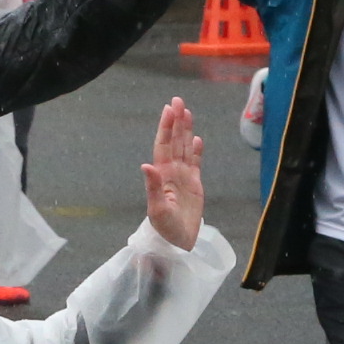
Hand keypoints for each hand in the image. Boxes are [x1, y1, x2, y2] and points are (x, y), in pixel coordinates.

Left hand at [142, 96, 202, 249]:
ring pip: (184, 148)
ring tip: (186, 112)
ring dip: (185, 130)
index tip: (169, 109)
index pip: (163, 146)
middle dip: (175, 121)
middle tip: (177, 100)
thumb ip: (152, 187)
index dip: (166, 127)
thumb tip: (146, 165)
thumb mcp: (157, 209)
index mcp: (162, 175)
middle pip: (174, 141)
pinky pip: (196, 163)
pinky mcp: (194, 186)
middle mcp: (171, 172)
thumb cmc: (164, 229)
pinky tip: (197, 139)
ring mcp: (183, 178)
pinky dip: (196, 150)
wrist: (177, 243)